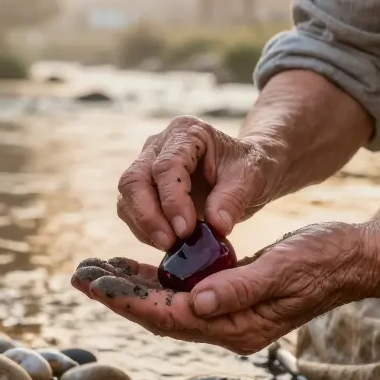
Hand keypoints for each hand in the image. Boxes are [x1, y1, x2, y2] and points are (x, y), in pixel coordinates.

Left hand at [71, 222, 369, 354]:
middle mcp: (228, 327)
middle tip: (78, 274)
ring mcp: (229, 316)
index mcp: (237, 327)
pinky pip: (182, 295)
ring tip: (95, 269)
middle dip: (117, 294)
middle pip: (158, 315)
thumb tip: (196, 302)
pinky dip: (156, 281)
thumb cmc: (323, 260)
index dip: (127, 300)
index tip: (93, 283)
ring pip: (166, 306)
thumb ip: (240, 287)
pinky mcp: (231, 299)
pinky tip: (136, 267)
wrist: (352, 260)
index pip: (169, 317)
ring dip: (130, 287)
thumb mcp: (283, 267)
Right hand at [118, 115, 277, 250]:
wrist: (246, 172)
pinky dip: (144, 230)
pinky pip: (131, 210)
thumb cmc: (249, 168)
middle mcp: (159, 145)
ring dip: (144, 225)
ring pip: (127, 196)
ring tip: (171, 246)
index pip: (166, 166)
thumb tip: (217, 226)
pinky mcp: (144, 188)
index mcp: (187, 133)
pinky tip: (168, 243)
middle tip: (169, 243)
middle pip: (134, 179)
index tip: (186, 230)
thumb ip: (233, 198)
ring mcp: (147, 165)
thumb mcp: (251, 178)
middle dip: (148, 215)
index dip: (173, 200)